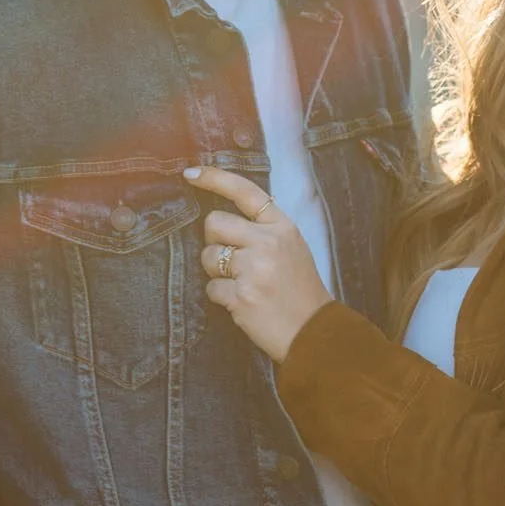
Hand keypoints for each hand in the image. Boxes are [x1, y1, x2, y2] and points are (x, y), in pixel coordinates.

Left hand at [185, 165, 331, 361]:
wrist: (314, 332)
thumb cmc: (299, 291)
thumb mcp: (292, 248)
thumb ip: (263, 230)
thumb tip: (218, 220)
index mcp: (283, 227)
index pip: (245, 192)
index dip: (215, 178)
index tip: (191, 173)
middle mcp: (268, 243)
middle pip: (215, 223)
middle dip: (214, 240)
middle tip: (231, 259)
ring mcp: (254, 269)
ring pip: (208, 256)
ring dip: (216, 272)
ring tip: (242, 284)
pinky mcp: (242, 295)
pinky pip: (212, 288)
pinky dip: (221, 296)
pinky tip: (242, 302)